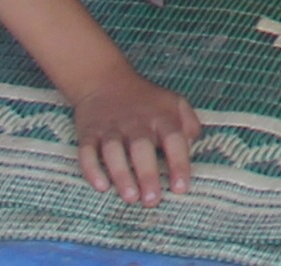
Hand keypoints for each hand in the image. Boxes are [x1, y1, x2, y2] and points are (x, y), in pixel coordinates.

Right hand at [69, 71, 199, 206]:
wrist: (106, 80)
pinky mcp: (88, 134)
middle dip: (147, 174)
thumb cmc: (147, 101)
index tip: (181, 188)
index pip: (174, 139)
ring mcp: (110, 128)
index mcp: (161, 117)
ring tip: (130, 197)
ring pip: (113, 151)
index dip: (179, 163)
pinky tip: (101, 186)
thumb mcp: (175, 103)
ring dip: (121, 174)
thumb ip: (189, 124)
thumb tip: (193, 147)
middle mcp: (135, 123)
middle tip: (152, 200)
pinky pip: (86, 152)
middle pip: (142, 148)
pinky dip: (92, 169)